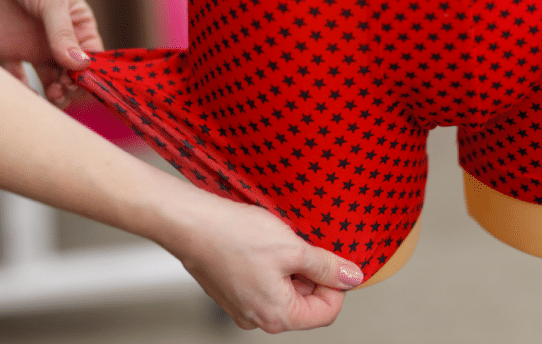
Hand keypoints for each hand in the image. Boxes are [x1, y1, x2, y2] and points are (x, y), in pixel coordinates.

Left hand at [0, 0, 103, 107]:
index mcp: (79, 29)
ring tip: (53, 92)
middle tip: (65, 87)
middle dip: (75, 89)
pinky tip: (30, 97)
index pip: (94, 60)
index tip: (87, 82)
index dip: (94, 75)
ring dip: (56, 96)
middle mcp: (60, 44)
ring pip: (52, 86)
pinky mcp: (9, 55)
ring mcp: (36, 51)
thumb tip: (80, 65)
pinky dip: (26, 95)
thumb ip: (63, 32)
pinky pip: (19, 83)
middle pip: (75, 79)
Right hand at [162, 195, 363, 332]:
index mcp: (277, 317)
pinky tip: (260, 244)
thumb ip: (327, 267)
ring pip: (283, 290)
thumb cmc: (232, 235)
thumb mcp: (293, 248)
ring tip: (276, 242)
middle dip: (309, 274)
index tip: (329, 260)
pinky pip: (263, 283)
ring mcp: (241, 306)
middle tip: (299, 245)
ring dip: (289, 267)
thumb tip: (352, 277)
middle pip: (304, 303)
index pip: (327, 311)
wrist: (190, 223)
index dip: (335, 283)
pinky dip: (270, 265)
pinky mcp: (230, 290)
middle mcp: (257, 318)